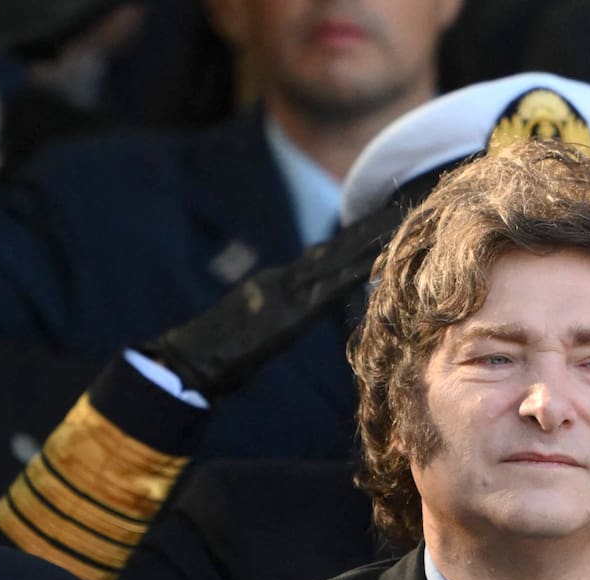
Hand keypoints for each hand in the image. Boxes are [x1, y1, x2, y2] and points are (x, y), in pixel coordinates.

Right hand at [141, 204, 401, 399]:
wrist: (190, 363)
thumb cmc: (218, 356)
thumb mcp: (258, 329)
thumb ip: (282, 313)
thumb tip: (301, 311)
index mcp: (279, 283)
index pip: (326, 257)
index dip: (356, 238)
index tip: (384, 221)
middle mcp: (284, 280)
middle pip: (336, 249)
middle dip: (368, 229)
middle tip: (399, 206)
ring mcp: (285, 293)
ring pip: (335, 261)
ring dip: (367, 242)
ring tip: (396, 221)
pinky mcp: (288, 313)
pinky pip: (327, 290)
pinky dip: (353, 275)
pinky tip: (378, 263)